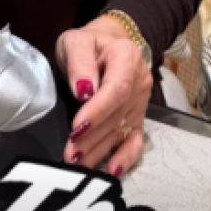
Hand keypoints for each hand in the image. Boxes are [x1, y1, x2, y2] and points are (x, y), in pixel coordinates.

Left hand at [55, 15, 152, 176]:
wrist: (107, 43)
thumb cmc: (89, 43)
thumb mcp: (76, 41)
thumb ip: (79, 62)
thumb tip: (83, 91)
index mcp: (126, 57)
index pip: (116, 89)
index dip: (98, 111)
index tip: (77, 127)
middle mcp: (139, 81)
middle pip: (117, 114)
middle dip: (93, 137)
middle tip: (71, 153)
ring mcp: (140, 101)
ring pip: (121, 129)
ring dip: (100, 149)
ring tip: (78, 163)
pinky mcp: (137, 116)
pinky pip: (135, 138)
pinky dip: (126, 156)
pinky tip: (113, 170)